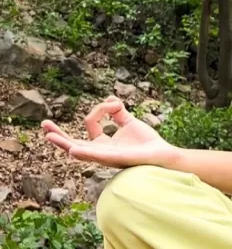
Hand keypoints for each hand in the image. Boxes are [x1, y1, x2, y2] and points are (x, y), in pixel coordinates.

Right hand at [41, 96, 180, 168]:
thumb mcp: (129, 122)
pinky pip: (97, 157)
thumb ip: (118, 111)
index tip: (114, 104)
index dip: (100, 109)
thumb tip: (108, 99)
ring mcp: (105, 157)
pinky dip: (85, 153)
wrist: (162, 154)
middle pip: (73, 143)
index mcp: (103, 143)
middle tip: (44, 125)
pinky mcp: (114, 159)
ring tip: (49, 137)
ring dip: (64, 144)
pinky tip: (73, 150)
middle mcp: (100, 151)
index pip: (90, 124)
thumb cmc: (146, 142)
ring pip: (80, 151)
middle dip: (58, 135)